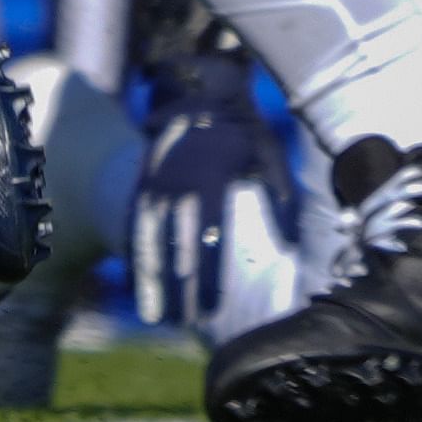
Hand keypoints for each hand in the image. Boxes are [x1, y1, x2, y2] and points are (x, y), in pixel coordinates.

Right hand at [130, 45, 303, 340]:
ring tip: (154, 315)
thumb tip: (290, 244)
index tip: (212, 306)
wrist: (200, 98)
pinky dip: (133, 255)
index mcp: (208, 181)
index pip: (208, 238)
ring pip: (145, 239)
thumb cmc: (244, 133)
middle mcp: (174, 186)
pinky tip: (137, 283)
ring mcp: (152, 185)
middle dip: (176, 288)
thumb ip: (280, 196)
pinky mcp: (140, 185)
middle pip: (173, 246)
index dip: (208, 274)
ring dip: (149, 279)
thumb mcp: (270, 155)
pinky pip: (132, 225)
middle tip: (182, 324)